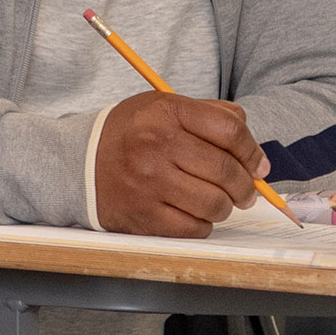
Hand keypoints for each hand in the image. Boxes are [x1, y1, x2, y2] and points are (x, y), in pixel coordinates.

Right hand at [95, 91, 267, 236]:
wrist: (77, 162)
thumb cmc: (130, 133)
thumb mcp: (163, 106)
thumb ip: (210, 115)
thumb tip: (253, 149)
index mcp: (166, 112)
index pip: (230, 129)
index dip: (252, 150)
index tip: (258, 164)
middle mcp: (157, 146)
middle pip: (225, 170)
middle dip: (246, 185)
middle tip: (247, 190)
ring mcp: (149, 183)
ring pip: (214, 204)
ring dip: (225, 206)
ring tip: (219, 201)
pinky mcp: (143, 216)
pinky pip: (193, 228)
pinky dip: (203, 224)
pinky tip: (195, 213)